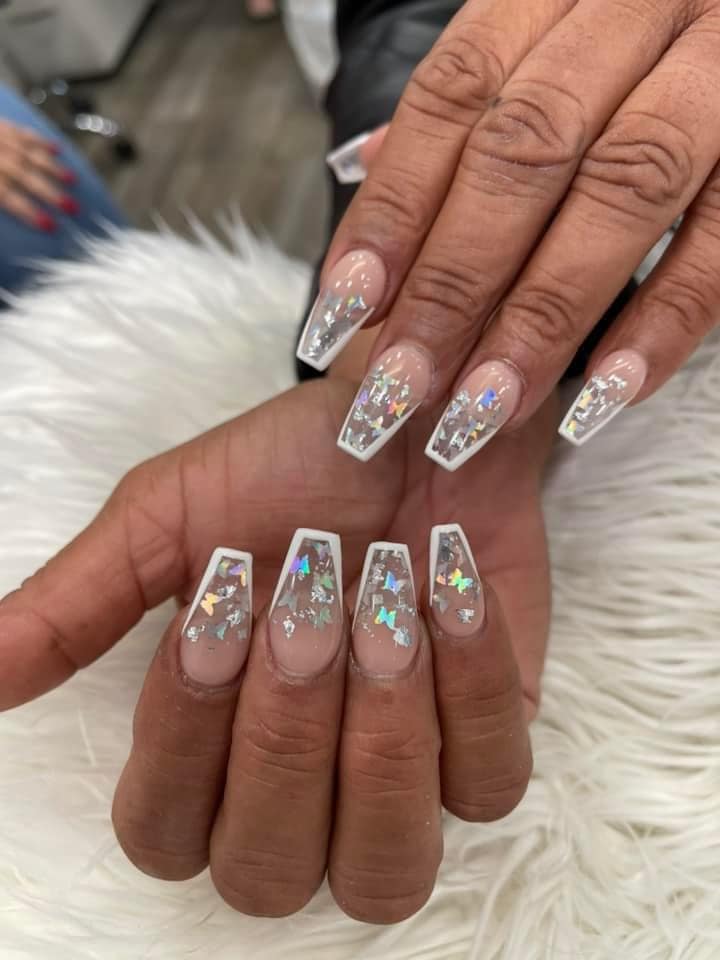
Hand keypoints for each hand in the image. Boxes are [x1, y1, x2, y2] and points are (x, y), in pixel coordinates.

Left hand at [0, 119, 77, 229]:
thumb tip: (0, 239)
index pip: (7, 196)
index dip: (28, 211)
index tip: (49, 226)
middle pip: (23, 175)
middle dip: (49, 192)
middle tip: (72, 207)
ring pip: (27, 153)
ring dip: (52, 168)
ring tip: (72, 181)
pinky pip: (22, 132)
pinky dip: (40, 141)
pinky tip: (57, 150)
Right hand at [0, 376, 555, 921]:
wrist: (408, 420)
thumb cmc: (283, 472)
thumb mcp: (168, 520)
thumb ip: (81, 604)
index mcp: (208, 748)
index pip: (165, 834)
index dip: (183, 740)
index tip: (218, 610)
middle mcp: (302, 792)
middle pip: (269, 872)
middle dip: (281, 738)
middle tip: (302, 608)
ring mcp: (404, 782)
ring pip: (386, 869)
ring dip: (377, 738)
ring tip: (380, 611)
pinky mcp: (489, 745)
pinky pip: (488, 784)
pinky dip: (469, 689)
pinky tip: (447, 591)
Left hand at [298, 0, 719, 462]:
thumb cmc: (640, 55)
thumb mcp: (545, 52)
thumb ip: (467, 118)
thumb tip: (364, 182)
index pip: (454, 96)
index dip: (394, 208)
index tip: (344, 311)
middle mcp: (641, 7)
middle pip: (524, 152)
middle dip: (453, 282)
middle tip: (401, 386)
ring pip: (621, 190)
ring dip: (542, 316)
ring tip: (482, 410)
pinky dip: (662, 322)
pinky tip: (599, 395)